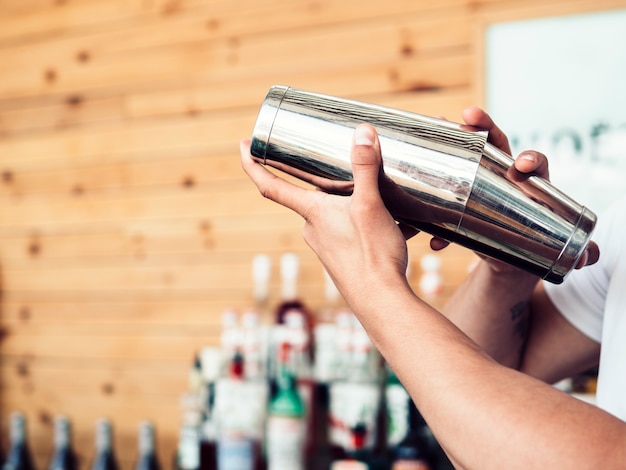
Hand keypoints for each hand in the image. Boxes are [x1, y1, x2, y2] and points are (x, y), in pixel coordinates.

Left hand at [241, 124, 410, 303]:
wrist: (382, 303)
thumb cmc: (371, 257)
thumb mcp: (371, 205)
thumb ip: (366, 168)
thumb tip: (362, 132)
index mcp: (312, 212)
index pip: (271, 185)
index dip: (253, 164)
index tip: (244, 145)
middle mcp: (313, 229)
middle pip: (311, 197)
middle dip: (328, 182)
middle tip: (343, 165)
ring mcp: (327, 247)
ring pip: (339, 215)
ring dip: (361, 205)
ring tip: (389, 201)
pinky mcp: (343, 260)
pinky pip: (354, 233)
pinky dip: (373, 225)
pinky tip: (400, 227)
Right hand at [434, 106, 598, 269]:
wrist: (509, 252)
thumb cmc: (534, 239)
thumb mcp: (553, 243)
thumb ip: (576, 251)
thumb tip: (590, 258)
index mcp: (530, 183)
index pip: (533, 161)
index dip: (530, 159)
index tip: (523, 167)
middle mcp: (503, 173)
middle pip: (495, 141)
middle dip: (483, 125)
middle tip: (468, 117)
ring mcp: (477, 178)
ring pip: (465, 151)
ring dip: (451, 136)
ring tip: (439, 125)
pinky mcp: (458, 193)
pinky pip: (444, 182)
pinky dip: (431, 187)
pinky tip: (422, 182)